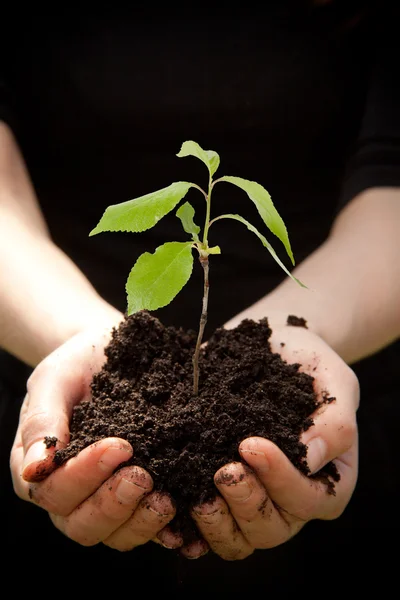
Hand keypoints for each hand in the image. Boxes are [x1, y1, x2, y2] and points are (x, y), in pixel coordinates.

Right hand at [10, 320, 179, 550]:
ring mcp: (105, 499)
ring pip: (114, 535)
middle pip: (81, 525)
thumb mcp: (54, 379)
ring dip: (141, 522)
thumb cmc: (79, 363)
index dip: (86, 476)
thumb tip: (35, 469)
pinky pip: (147, 529)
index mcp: (41, 468)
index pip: (53, 491)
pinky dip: (166, 532)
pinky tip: (184, 524)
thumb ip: (41, 421)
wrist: (113, 354)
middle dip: (114, 504)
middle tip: (144, 475)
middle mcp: (69, 493)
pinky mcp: (138, 499)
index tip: (122, 445)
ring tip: (167, 498)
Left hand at [189, 323, 358, 559]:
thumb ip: (334, 422)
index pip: (306, 499)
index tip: (250, 444)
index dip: (279, 479)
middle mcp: (290, 502)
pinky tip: (169, 519)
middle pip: (270, 530)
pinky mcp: (220, 494)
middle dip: (245, 502)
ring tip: (197, 496)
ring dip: (215, 523)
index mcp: (327, 482)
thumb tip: (311, 458)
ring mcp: (254, 502)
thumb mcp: (334, 381)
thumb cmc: (310, 366)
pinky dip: (185, 530)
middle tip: (223, 470)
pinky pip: (202, 528)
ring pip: (236, 540)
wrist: (273, 351)